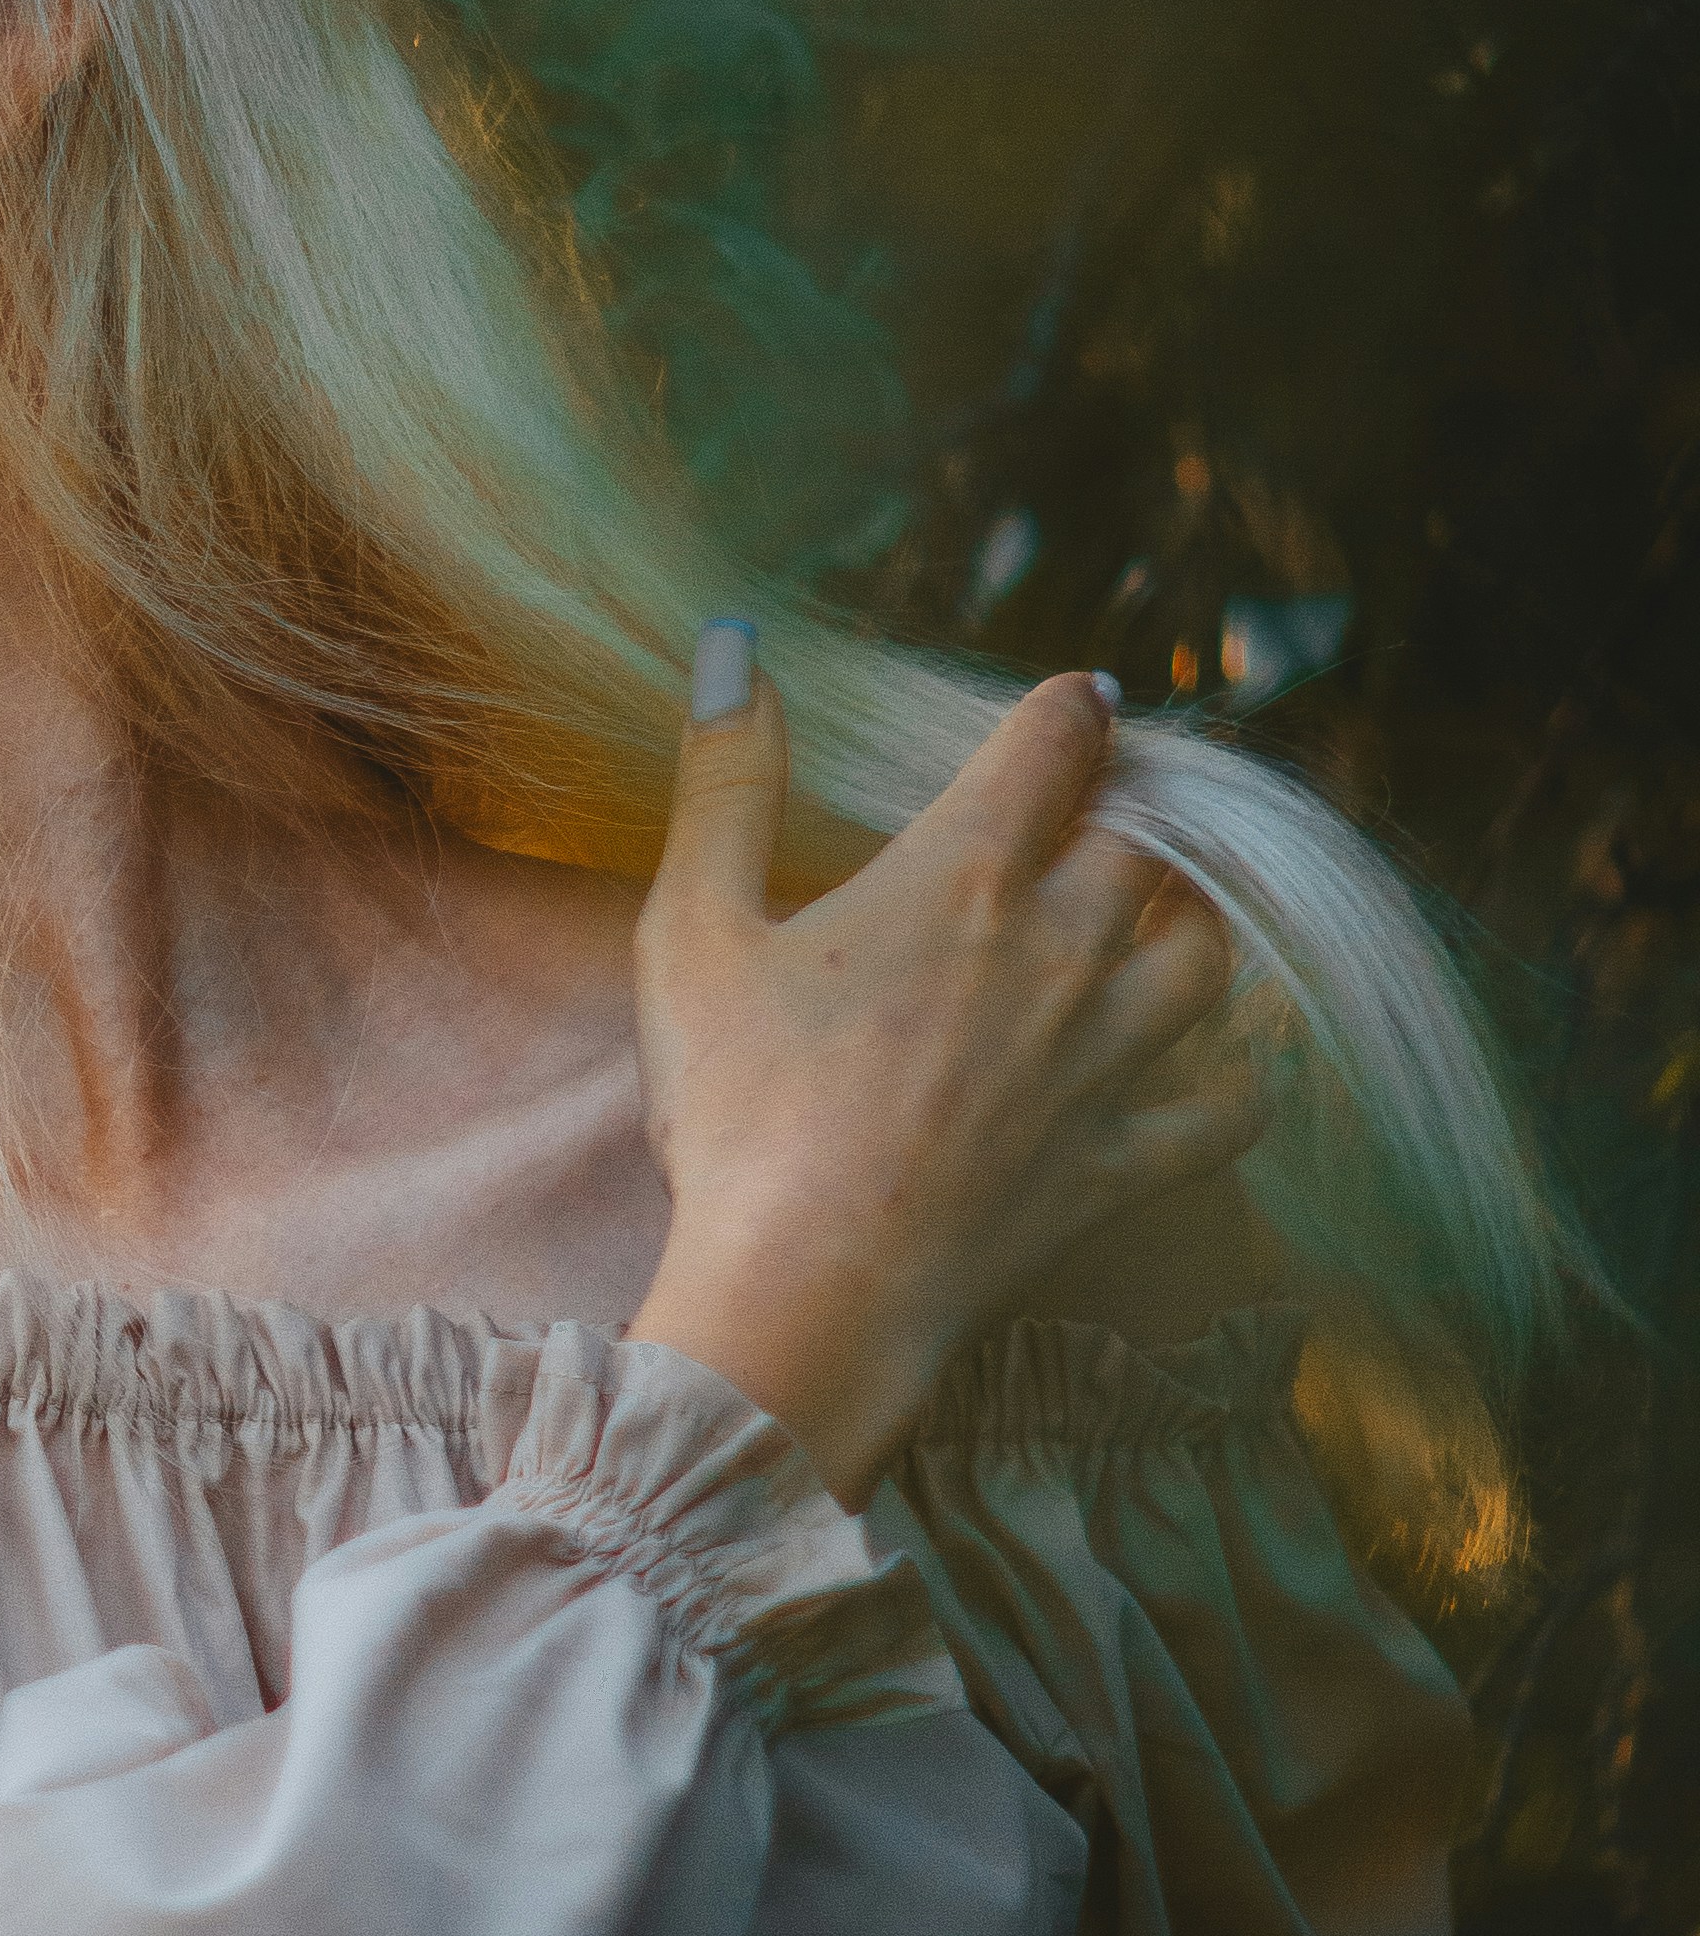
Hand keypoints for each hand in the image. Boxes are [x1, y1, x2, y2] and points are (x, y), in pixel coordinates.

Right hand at [626, 645, 1262, 1505]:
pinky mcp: (1118, 1160)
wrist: (808, 1286)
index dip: (1072, 710)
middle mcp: (1057, 951)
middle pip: (1141, 840)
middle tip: (1112, 800)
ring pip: (1204, 955)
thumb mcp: (694, 929)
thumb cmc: (740, 1108)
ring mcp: (1102, 1061)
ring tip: (1167, 907)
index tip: (1077, 704)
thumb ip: (724, 782)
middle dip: (1132, 804)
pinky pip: (1226, 1111)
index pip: (1056, 746)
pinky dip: (1241, 1080)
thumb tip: (729, 648)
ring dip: (1193, 918)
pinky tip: (1235, 1063)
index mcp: (960, 878)